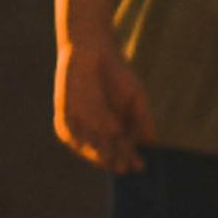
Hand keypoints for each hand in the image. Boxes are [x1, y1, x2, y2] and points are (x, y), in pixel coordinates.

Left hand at [55, 33, 152, 173]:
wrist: (93, 51)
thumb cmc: (117, 74)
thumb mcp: (135, 98)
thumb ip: (142, 120)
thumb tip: (152, 144)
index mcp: (114, 128)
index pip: (123, 148)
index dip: (131, 157)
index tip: (141, 166)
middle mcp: (96, 129)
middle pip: (106, 150)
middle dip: (115, 159)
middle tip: (124, 167)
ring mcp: (80, 122)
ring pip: (87, 145)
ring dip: (96, 154)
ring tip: (107, 160)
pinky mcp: (64, 113)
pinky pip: (68, 131)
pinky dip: (77, 139)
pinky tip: (87, 146)